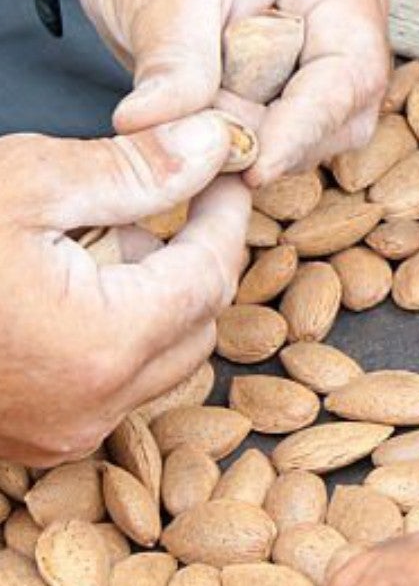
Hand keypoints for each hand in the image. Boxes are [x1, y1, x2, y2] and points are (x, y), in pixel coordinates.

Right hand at [0, 113, 248, 464]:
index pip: (212, 275)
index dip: (225, 215)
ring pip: (159, 359)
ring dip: (156, 294)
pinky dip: (116, 331)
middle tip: (175, 192)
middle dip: (195, 254)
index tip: (223, 170)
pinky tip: (75, 279)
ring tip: (111, 230)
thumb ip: (136, 170)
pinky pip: (109, 384)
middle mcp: (91, 408)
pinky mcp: (26, 439)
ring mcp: (57, 434)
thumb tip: (214, 145)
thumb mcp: (27, 183)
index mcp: (103, 347)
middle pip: (196, 322)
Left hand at [60, 0, 389, 184]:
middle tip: (210, 138)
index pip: (350, 69)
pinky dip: (259, 130)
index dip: (307, 126)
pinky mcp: (309, 62)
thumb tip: (155, 129)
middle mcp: (353, 4)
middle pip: (349, 104)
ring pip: (329, 122)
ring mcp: (335, 34)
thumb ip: (172, 66)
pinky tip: (213, 114)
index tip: (256, 168)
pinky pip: (301, 118)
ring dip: (267, 135)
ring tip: (202, 111)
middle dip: (283, 134)